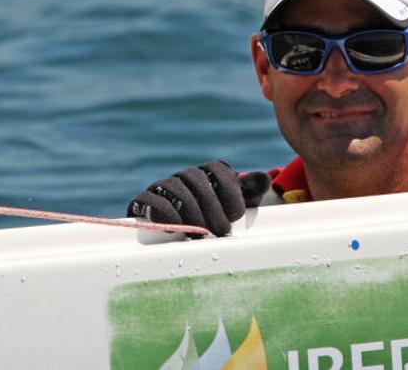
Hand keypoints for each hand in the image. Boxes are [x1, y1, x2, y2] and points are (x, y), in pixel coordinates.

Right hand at [126, 161, 270, 236]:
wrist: (183, 237)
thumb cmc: (215, 219)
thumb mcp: (236, 205)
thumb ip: (250, 191)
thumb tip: (263, 179)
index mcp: (208, 173)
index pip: (218, 169)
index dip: (229, 190)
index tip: (237, 215)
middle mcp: (184, 176)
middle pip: (195, 178)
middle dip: (210, 206)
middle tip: (221, 231)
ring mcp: (162, 187)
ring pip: (173, 187)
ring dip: (189, 212)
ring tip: (200, 235)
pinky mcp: (144, 202)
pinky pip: (149, 200)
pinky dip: (163, 212)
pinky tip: (176, 228)